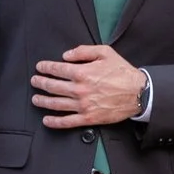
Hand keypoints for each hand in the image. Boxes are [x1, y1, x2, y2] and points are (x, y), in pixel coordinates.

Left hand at [34, 44, 148, 127]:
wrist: (138, 93)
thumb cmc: (122, 72)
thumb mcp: (105, 52)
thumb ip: (83, 51)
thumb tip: (66, 55)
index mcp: (82, 73)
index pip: (57, 69)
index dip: (45, 67)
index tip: (40, 67)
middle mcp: (79, 90)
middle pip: (52, 87)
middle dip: (40, 83)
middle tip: (35, 81)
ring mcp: (82, 105)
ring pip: (56, 104)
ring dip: (42, 101)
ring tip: (35, 99)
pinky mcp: (88, 118)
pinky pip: (67, 122)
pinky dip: (54, 122)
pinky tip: (47, 120)